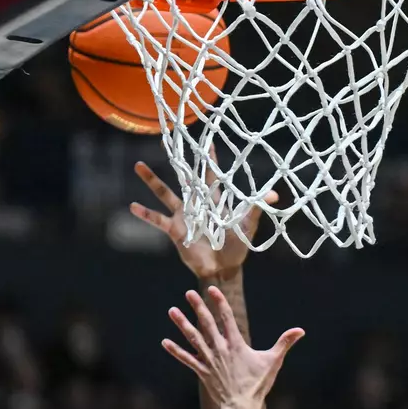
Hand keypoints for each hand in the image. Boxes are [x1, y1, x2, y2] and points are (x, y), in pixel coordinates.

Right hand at [130, 154, 277, 278]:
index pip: (211, 174)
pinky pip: (157, 219)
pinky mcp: (175, 230)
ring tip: (138, 166)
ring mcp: (184, 215)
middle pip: (184, 177)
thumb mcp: (247, 227)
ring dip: (152, 181)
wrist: (223, 269)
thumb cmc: (237, 247)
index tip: (205, 139)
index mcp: (215, 200)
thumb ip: (256, 209)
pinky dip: (145, 214)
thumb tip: (274, 195)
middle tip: (164, 140)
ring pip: (164, 193)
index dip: (209, 158)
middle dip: (176, 160)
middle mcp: (197, 203)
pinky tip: (133, 206)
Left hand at [163, 287, 303, 406]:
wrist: (241, 406)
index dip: (219, 302)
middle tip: (188, 293)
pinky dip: (176, 351)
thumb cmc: (258, 384)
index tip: (211, 288)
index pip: (226, 318)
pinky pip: (187, 359)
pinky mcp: (202, 372)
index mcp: (236, 344)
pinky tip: (165, 342)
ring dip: (182, 324)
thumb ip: (285, 343)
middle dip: (198, 308)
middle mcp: (220, 349)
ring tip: (171, 310)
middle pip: (207, 324)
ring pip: (193, 338)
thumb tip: (300, 331)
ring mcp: (209, 360)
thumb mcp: (273, 361)